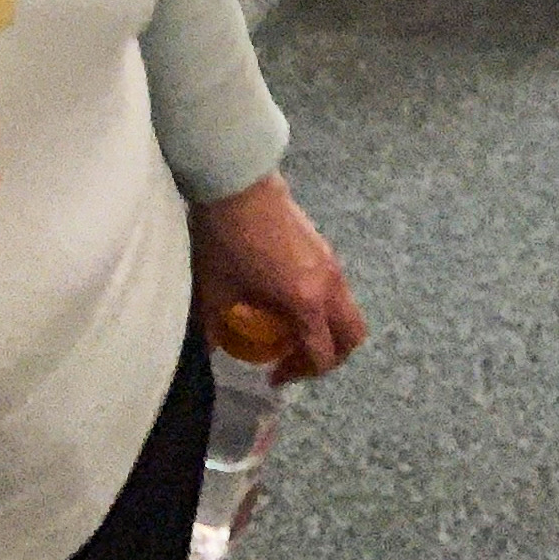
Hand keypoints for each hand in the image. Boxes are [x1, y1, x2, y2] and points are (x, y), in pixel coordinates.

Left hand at [191, 174, 365, 383]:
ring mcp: (331, 263)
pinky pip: (338, 290)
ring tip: (294, 333)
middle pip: (352, 336)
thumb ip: (215, 328)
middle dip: (329, 358)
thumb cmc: (225, 239)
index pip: (322, 354)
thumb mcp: (215, 290)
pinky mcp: (325, 248)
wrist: (237, 183)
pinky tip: (291, 302)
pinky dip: (324, 308)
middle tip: (295, 361)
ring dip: (329, 331)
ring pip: (349, 311)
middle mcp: (329, 284)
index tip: (273, 377)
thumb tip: (206, 353)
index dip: (300, 374)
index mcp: (307, 301)